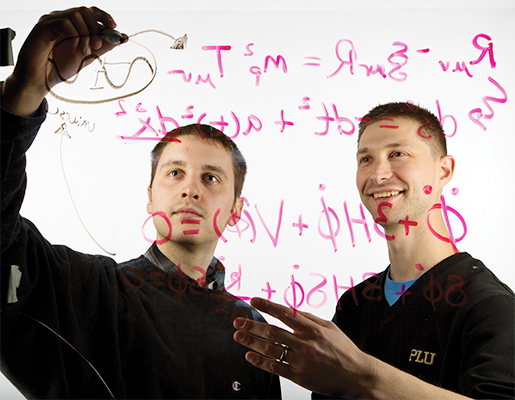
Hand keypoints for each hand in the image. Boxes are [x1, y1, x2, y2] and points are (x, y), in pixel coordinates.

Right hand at [2, 6, 124, 115]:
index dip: (104, 17)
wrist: (40, 81)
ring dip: (86, 34)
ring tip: (85, 51)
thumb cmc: (60, 68)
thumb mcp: (87, 56)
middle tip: (97, 46)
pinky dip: (75, 35)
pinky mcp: (43, 26)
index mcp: (72, 24)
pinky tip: (75, 49)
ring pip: (76, 15)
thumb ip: (102, 46)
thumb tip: (122, 37)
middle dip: (96, 29)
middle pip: (85, 11)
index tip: (114, 28)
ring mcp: (51, 21)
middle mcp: (61, 19)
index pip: (90, 11)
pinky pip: (64, 22)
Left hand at [233, 297, 376, 398]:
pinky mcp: (299, 376)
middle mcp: (305, 343)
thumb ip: (308, 318)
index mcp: (312, 329)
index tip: (254, 301)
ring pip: (270, 349)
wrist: (357, 375)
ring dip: (251, 342)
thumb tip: (289, 310)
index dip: (267, 306)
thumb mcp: (329, 327)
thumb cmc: (344, 350)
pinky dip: (260, 362)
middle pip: (272, 331)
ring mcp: (301, 360)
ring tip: (239, 336)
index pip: (285, 313)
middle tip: (238, 321)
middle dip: (252, 325)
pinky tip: (250, 356)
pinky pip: (275, 367)